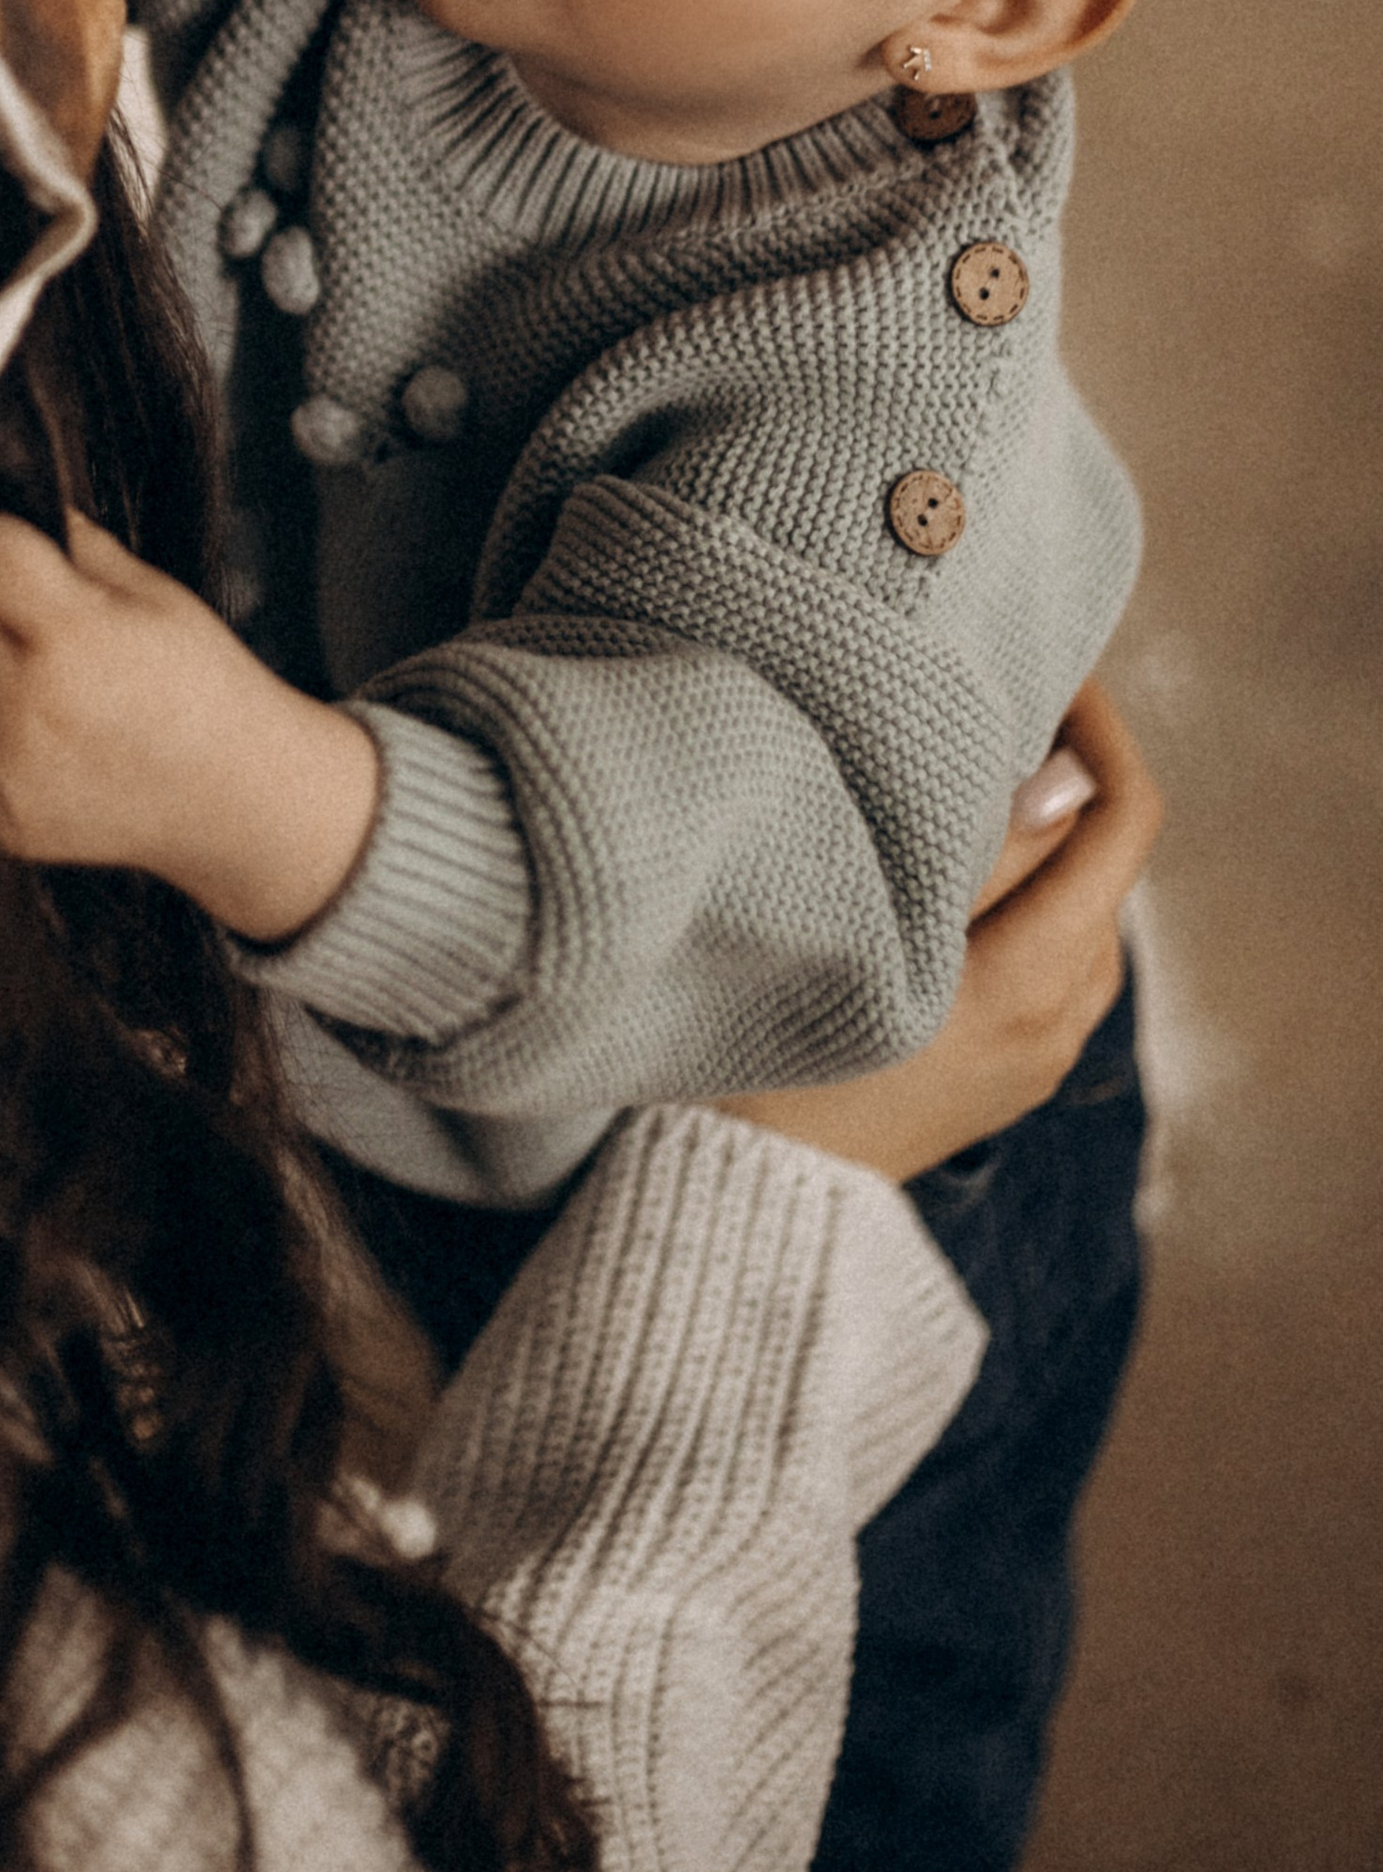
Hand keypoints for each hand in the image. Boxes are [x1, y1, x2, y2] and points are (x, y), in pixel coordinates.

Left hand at [0, 510, 382, 943]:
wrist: (236, 798)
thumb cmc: (207, 693)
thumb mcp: (159, 595)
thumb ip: (79, 547)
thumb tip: (23, 507)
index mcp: (74, 638)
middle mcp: (29, 705)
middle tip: (51, 627)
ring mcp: (8, 767)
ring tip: (65, 689)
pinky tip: (61, 735)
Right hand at [720, 680, 1160, 1181]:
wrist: (748, 1197)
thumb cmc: (788, 1053)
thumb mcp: (880, 928)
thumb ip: (981, 852)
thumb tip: (1068, 775)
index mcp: (1038, 980)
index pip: (1123, 823)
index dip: (1102, 733)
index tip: (1053, 674)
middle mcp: (1058, 1024)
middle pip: (1103, 867)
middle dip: (1064, 783)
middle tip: (985, 713)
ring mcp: (1033, 1058)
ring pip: (1074, 915)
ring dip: (1039, 846)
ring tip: (960, 787)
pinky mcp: (998, 1074)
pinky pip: (1041, 962)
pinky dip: (1018, 903)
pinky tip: (945, 880)